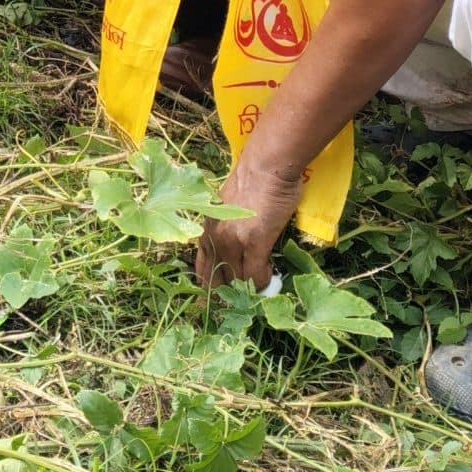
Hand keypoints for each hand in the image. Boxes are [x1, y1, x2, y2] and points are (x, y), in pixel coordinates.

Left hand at [194, 157, 303, 292]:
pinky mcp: (253, 243)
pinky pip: (255, 275)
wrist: (265, 166)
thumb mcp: (226, 210)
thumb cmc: (250, 183)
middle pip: (217, 282)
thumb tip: (235, 253)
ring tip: (258, 290)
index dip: (210, 290)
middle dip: (228, 297)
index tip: (215, 304)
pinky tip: (269, 278)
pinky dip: (262, 281)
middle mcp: (214, 240)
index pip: (202, 271)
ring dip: (248, 290)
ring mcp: (232, 242)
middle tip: (239, 305)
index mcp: (205, 232)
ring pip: (237, 281)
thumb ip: (224, 231)